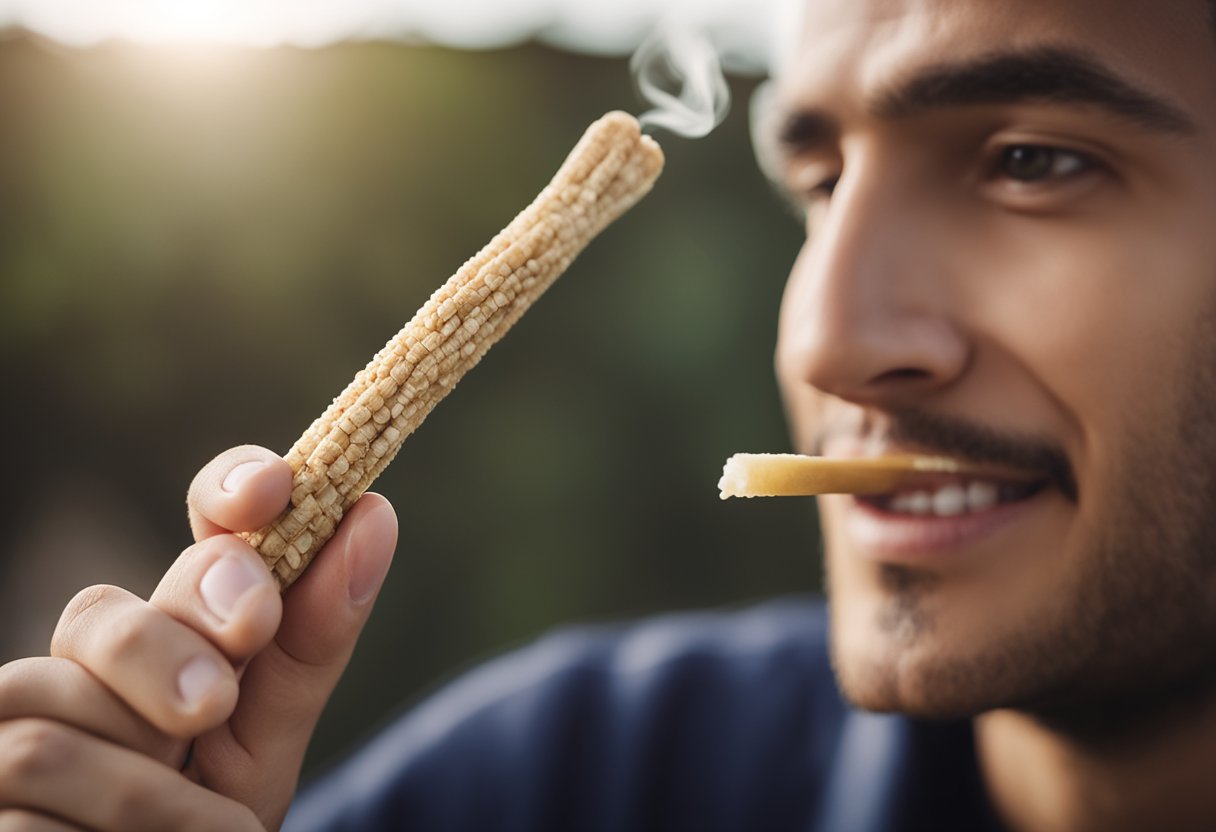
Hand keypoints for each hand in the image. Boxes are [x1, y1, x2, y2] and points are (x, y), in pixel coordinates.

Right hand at [0, 445, 398, 829]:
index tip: (274, 487)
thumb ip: (311, 639)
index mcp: (171, 628)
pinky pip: (20, 805)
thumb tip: (372, 517)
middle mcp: (80, 663)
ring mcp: (12, 727)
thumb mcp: (271, 734)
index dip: (227, 486)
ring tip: (211, 830)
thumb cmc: (215, 817)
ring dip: (145, 786)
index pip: (196, 529)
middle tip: (214, 703)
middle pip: (97, 613)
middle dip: (166, 651)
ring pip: (48, 715)